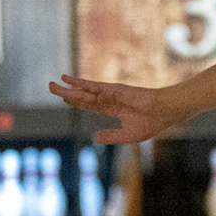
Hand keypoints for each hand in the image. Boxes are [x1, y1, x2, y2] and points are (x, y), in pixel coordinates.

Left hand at [48, 75, 184, 143]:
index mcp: (113, 110)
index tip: (64, 99)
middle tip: (51, 87)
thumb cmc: (151, 123)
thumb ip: (111, 136)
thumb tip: (94, 137)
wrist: (164, 112)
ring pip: (84, 92)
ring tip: (52, 84)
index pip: (90, 106)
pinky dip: (79, 83)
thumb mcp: (128, 135)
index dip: (77, 102)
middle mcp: (109, 100)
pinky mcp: (113, 90)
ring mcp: (110, 94)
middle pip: (83, 97)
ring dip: (68, 88)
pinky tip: (67, 79)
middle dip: (67, 93)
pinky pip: (92, 87)